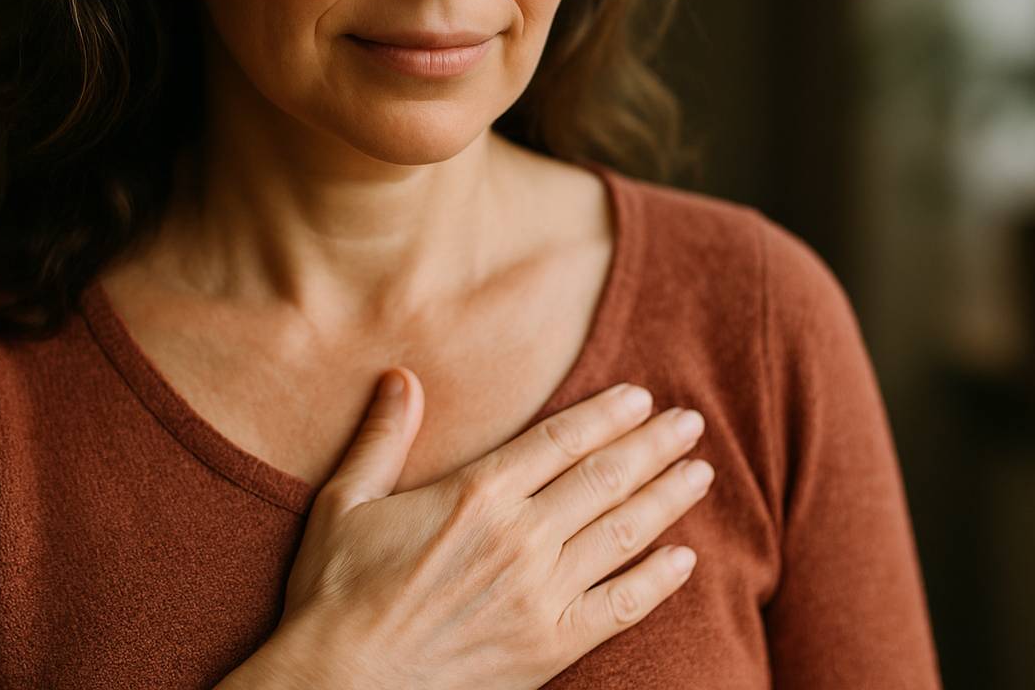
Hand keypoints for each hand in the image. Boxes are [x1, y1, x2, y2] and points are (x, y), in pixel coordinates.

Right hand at [265, 370, 712, 688]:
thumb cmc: (336, 593)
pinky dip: (660, 581)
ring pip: (624, 532)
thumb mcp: (346, 502)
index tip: (640, 397)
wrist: (341, 683)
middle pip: (605, 478)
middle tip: (689, 422)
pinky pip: (623, 606)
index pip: (561, 440)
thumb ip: (383, 437)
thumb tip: (402, 375)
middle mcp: (520, 537)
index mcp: (476, 494)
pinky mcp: (550, 646)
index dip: (607, 415)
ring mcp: (541, 594)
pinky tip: (685, 559)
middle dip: (653, 445)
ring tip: (699, 472)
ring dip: (668, 497)